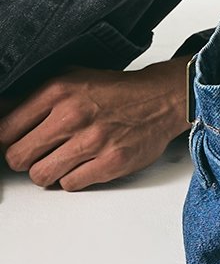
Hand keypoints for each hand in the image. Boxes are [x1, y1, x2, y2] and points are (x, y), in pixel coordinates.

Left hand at [0, 59, 189, 189]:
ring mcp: (92, 141)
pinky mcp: (110, 163)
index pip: (5, 129)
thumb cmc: (114, 92)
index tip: (13, 141)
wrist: (159, 99)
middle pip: (17, 157)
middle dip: (23, 159)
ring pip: (40, 176)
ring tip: (60, 159)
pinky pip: (69, 185)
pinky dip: (71, 179)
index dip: (6, 140)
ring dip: (46, 171)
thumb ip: (34, 96)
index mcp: (58, 90)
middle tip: (35, 153)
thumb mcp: (70, 78)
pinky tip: (81, 164)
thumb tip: (2, 111)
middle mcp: (72, 115)